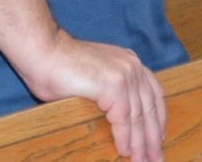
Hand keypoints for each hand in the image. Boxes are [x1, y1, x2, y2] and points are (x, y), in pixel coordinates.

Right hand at [16, 30, 167, 160]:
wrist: (42, 51)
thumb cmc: (59, 66)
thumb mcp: (95, 78)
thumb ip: (110, 93)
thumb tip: (119, 122)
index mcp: (129, 62)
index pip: (154, 94)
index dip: (158, 119)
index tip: (159, 139)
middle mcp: (131, 66)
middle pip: (151, 108)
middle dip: (154, 138)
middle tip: (157, 159)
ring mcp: (124, 74)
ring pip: (139, 117)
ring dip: (141, 144)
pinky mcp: (113, 85)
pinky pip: (124, 119)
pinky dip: (125, 138)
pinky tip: (125, 151)